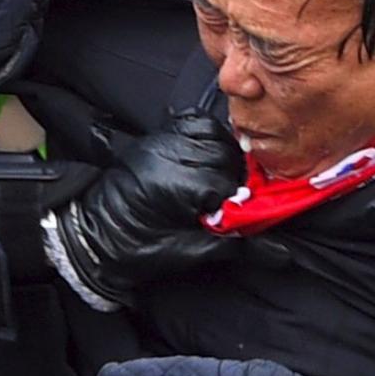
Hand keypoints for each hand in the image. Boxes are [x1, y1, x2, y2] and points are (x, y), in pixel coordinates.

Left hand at [49, 108, 243, 305]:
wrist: (94, 237)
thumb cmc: (135, 250)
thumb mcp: (187, 254)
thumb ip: (234, 245)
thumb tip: (280, 250)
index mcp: (173, 184)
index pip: (228, 182)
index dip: (242, 202)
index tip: (242, 218)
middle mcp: (168, 154)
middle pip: (226, 155)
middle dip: (236, 179)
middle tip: (232, 203)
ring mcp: (162, 140)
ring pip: (215, 134)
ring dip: (227, 156)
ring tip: (222, 182)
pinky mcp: (157, 136)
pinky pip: (194, 121)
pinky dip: (209, 135)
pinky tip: (209, 158)